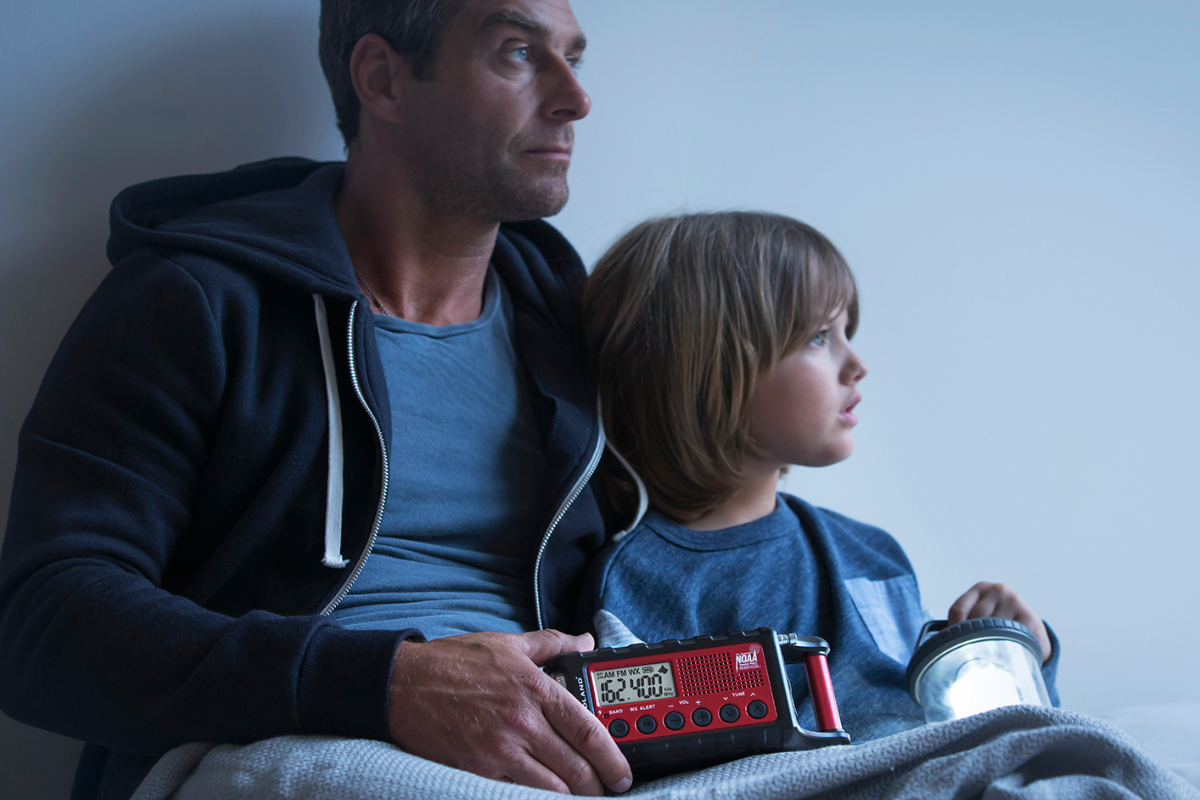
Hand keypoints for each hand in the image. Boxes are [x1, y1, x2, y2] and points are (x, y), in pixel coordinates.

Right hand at [387, 629, 631, 794]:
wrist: (402, 685)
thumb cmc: (453, 663)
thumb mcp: (507, 644)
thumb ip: (552, 644)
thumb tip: (586, 640)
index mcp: (535, 689)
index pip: (588, 729)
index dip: (612, 757)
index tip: (622, 771)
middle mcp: (522, 721)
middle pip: (576, 767)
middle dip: (597, 785)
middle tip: (604, 789)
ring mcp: (500, 749)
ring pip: (552, 788)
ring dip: (570, 797)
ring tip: (577, 796)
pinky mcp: (478, 770)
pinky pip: (518, 793)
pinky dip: (536, 798)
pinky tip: (543, 796)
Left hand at [948, 582, 1051, 664]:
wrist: (1036, 634)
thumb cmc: (1002, 627)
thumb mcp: (983, 618)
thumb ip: (966, 623)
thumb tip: (941, 642)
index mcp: (980, 588)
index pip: (957, 609)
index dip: (953, 630)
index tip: (952, 645)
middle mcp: (997, 590)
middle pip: (973, 620)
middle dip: (970, 640)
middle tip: (970, 655)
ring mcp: (1014, 601)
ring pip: (990, 629)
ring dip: (987, 645)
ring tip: (987, 656)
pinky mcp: (1030, 617)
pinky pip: (1010, 636)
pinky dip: (1005, 647)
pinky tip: (1004, 652)